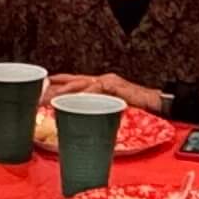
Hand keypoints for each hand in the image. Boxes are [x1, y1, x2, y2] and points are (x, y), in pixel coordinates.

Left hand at [47, 72, 163, 112]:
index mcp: (98, 83)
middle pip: (74, 80)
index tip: (41, 86)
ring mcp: (109, 81)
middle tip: (41, 93)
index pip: (73, 80)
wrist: (156, 103)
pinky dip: (88, 94)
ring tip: (54, 96)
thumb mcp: (109, 109)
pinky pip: (99, 89)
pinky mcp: (117, 87)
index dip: (57, 82)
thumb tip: (78, 118)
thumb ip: (95, 110)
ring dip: (68, 90)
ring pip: (84, 83)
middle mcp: (101, 79)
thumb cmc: (135, 107)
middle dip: (57, 86)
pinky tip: (79, 99)